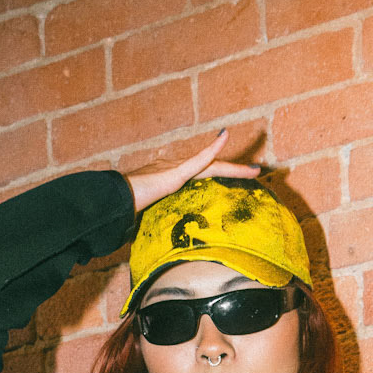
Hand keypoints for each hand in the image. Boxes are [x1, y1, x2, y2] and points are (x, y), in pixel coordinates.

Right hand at [124, 128, 260, 214]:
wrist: (115, 201)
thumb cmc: (125, 210)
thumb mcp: (146, 217)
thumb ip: (151, 222)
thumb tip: (144, 237)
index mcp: (172, 179)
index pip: (201, 176)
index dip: (218, 176)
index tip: (233, 177)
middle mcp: (176, 169)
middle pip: (212, 167)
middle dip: (235, 170)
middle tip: (256, 171)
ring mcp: (177, 169)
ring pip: (212, 164)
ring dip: (235, 167)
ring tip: (256, 169)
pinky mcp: (176, 173)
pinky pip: (198, 159)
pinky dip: (213, 149)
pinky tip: (225, 136)